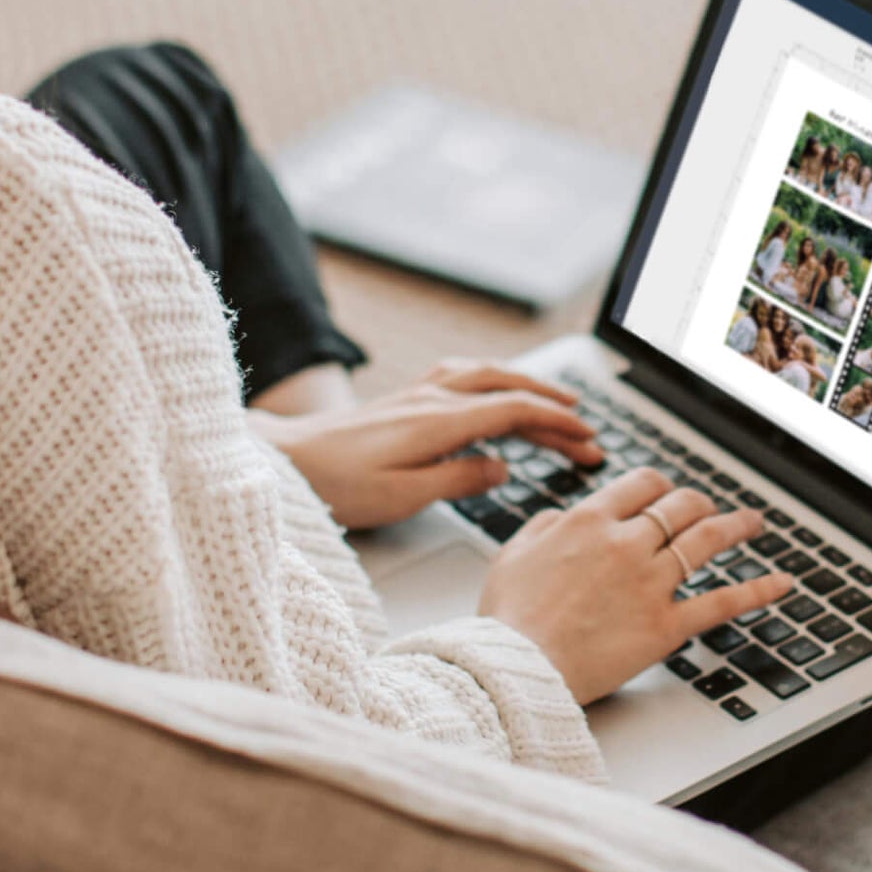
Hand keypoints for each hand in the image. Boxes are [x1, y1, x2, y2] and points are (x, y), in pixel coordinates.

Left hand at [256, 360, 602, 531]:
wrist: (283, 460)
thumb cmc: (336, 485)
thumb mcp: (401, 496)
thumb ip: (458, 480)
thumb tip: (502, 468)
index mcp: (439, 422)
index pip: (514, 412)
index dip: (556, 424)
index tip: (588, 439)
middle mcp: (432, 399)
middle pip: (508, 389)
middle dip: (553, 406)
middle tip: (587, 431)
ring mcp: (417, 394)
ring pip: (487, 375)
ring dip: (527, 386)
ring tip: (557, 402)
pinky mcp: (404, 399)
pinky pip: (462, 375)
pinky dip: (494, 378)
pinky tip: (496, 387)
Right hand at [478, 468, 793, 704]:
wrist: (517, 666)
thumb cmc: (507, 618)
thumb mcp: (511, 554)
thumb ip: (544, 526)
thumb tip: (563, 517)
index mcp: (589, 521)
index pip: (642, 484)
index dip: (660, 486)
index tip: (666, 493)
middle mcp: (626, 543)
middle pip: (680, 505)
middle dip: (698, 503)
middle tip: (708, 508)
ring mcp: (651, 583)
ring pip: (706, 541)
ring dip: (736, 526)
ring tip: (753, 523)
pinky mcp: (666, 625)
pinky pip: (722, 602)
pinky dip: (758, 590)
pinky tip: (781, 583)